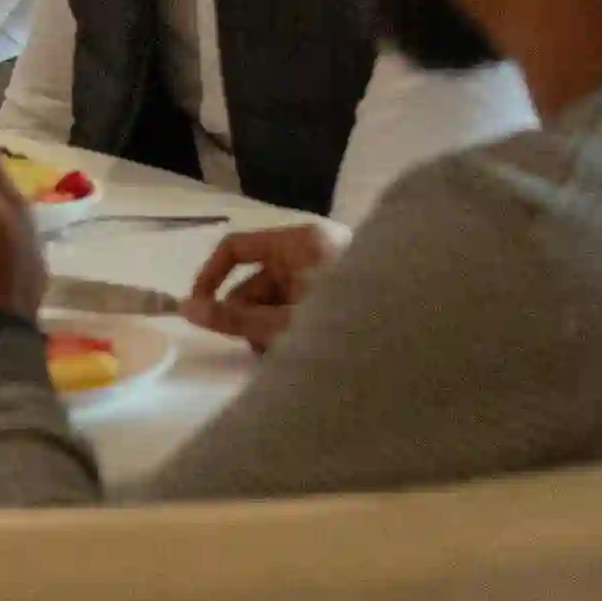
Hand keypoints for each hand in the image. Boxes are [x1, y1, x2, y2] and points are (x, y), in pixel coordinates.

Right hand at [181, 223, 340, 352]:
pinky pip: (300, 308)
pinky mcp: (342, 296)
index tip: (199, 312)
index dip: (210, 278)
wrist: (414, 344)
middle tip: (253, 349)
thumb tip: (187, 309)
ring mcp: (329, 273)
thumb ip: (234, 319)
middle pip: (258, 280)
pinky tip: (303, 357)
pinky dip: (292, 331)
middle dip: (248, 316)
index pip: (236, 248)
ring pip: (278, 299)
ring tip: (285, 359)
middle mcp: (313, 250)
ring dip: (269, 329)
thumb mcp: (282, 324)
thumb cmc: (346, 324)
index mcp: (299, 242)